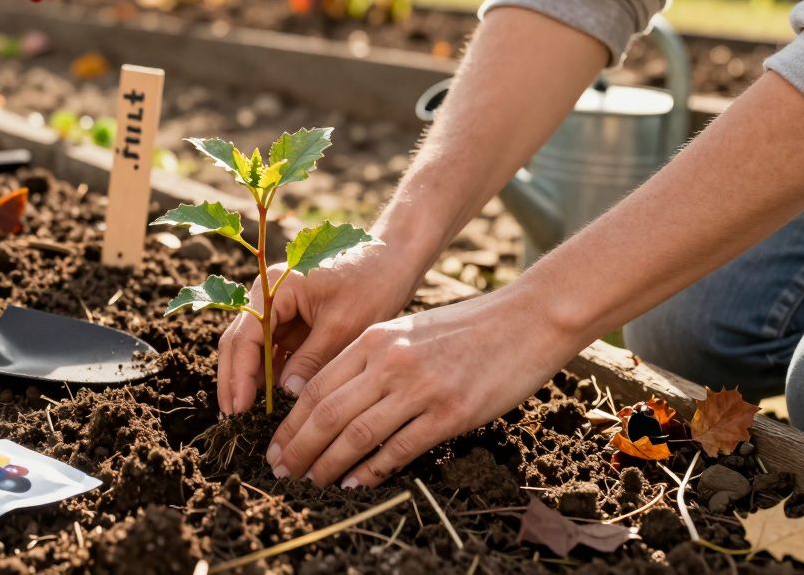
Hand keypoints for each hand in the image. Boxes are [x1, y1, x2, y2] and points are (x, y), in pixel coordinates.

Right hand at [216, 248, 416, 414]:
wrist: (395, 259)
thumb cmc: (372, 283)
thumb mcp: (343, 326)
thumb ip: (311, 360)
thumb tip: (286, 397)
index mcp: (274, 288)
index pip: (244, 337)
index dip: (238, 376)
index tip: (239, 411)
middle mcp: (268, 296)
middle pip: (240, 344)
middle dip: (236, 382)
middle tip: (234, 421)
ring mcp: (279, 309)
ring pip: (255, 351)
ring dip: (252, 382)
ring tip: (249, 420)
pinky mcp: (293, 322)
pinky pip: (275, 352)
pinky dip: (272, 376)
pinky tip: (273, 404)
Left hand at [263, 283, 583, 486]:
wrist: (527, 320)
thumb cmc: (467, 328)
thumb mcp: (408, 331)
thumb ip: (372, 359)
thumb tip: (338, 400)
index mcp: (374, 339)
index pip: (317, 386)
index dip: (290, 422)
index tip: (276, 446)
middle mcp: (390, 361)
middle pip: (327, 413)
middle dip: (298, 448)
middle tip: (280, 472)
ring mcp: (420, 387)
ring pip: (356, 434)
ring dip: (327, 464)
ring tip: (310, 483)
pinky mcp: (450, 412)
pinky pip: (399, 448)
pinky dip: (372, 470)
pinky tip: (355, 484)